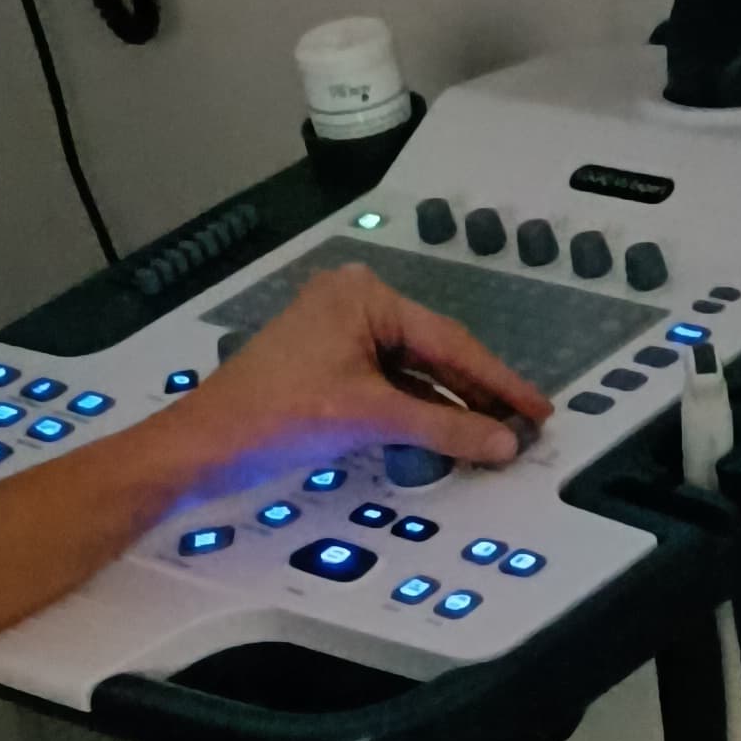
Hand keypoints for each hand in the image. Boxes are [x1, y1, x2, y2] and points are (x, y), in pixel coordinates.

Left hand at [185, 262, 552, 490]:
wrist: (206, 445)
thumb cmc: (274, 413)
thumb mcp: (370, 416)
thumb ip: (444, 427)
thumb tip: (501, 441)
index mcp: (364, 295)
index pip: (449, 340)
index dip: (497, 380)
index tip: (534, 408)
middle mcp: (355, 304)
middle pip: (435, 353)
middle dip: (477, 393)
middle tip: (522, 426)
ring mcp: (341, 335)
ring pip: (415, 373)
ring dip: (450, 406)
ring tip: (493, 436)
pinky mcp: (331, 367)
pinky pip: (391, 385)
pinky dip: (419, 411)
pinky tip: (449, 434)